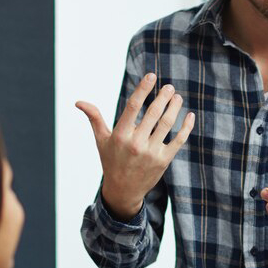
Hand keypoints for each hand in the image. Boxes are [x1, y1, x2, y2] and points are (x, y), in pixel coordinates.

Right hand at [76, 72, 194, 221]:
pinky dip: (186, 127)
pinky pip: (179, 140)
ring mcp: (151, 152)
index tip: (152, 76)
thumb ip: (94, 118)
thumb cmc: (111, 161)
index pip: (132, 106)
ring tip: (177, 97)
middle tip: (169, 87)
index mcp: (120, 135)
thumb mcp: (101, 140)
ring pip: (166, 124)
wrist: (123, 191)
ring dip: (174, 108)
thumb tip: (79, 102)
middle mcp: (135, 143)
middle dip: (163, 97)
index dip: (143, 89)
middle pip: (153, 113)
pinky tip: (189, 115)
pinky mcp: (164, 160)